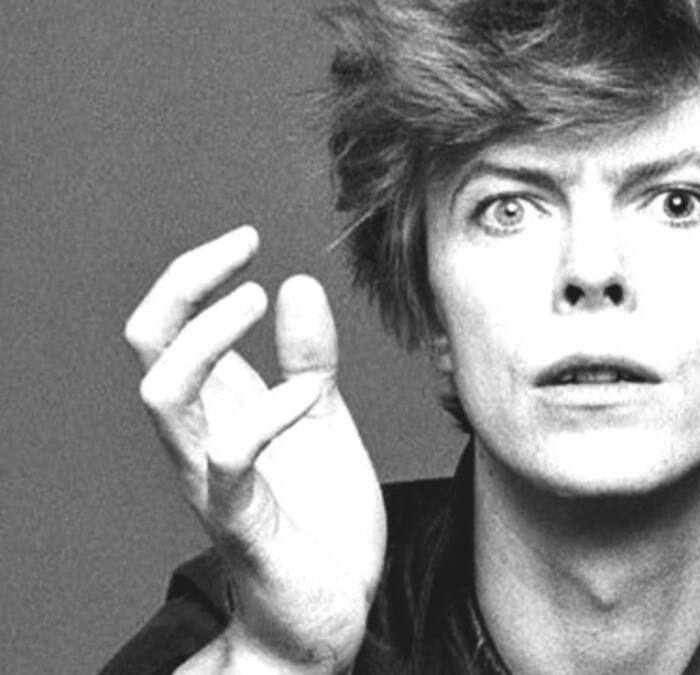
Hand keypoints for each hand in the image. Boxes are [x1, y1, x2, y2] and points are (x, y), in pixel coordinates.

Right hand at [124, 227, 385, 671]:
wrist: (328, 613)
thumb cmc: (318, 518)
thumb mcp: (321, 422)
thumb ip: (308, 360)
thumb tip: (297, 285)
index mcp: (220, 409)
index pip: (172, 327)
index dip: (197, 274)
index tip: (247, 236)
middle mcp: (202, 438)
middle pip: (150, 346)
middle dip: (184, 284)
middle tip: (240, 249)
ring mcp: (214, 479)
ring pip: (163, 395)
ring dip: (205, 337)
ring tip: (255, 300)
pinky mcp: (243, 521)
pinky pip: (228, 459)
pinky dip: (265, 414)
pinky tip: (309, 399)